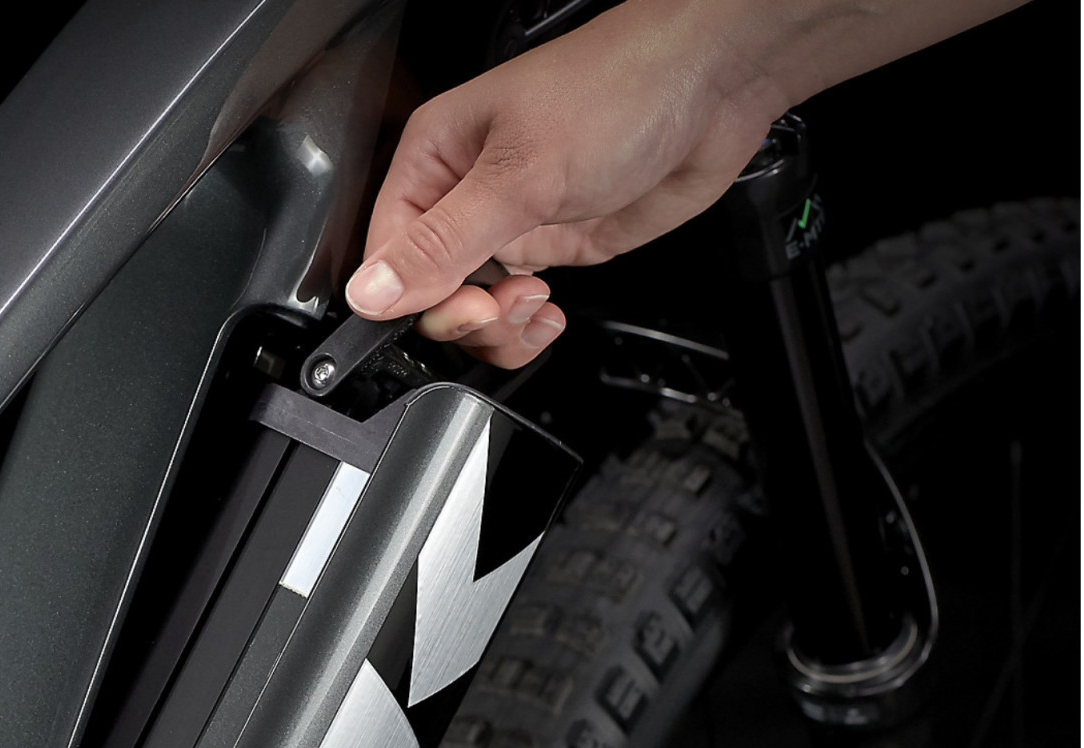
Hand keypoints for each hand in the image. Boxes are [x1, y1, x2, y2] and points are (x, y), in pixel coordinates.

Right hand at [348, 0, 786, 368]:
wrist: (713, 83)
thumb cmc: (618, 89)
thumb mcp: (520, 176)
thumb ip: (443, 245)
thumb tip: (370, 292)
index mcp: (435, 158)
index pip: (389, 252)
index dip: (417, 294)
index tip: (465, 305)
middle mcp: (467, 192)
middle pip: (427, 289)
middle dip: (465, 315)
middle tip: (502, 307)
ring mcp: (513, 221)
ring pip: (473, 306)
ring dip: (499, 328)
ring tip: (536, 304)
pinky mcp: (556, 242)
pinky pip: (519, 306)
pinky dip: (529, 326)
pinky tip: (550, 314)